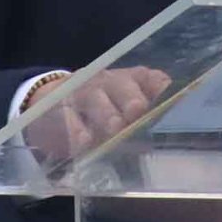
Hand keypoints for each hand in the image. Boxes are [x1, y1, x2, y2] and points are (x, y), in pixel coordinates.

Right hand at [23, 66, 170, 161]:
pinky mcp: (58, 107)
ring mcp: (82, 92)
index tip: (171, 101)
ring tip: (114, 128)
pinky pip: (67, 116)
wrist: (49, 106)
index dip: (161, 89)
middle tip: (137, 111)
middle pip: (122, 85)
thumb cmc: (97, 113)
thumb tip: (158, 141)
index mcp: (130, 81)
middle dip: (131, 98)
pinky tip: (84, 142)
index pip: (150, 79)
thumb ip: (140, 123)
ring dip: (106, 112)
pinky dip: (76, 129)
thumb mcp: (120, 113)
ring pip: (95, 98)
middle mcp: (108, 82)